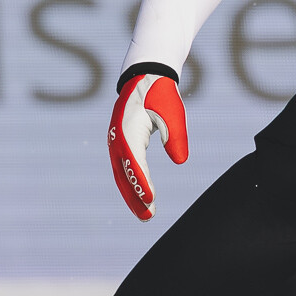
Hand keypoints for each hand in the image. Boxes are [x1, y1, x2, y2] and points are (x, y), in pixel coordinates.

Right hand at [107, 71, 188, 220]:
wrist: (145, 77)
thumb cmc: (161, 94)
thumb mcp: (173, 112)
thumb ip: (176, 136)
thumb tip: (180, 161)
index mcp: (129, 129)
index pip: (135, 161)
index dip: (142, 182)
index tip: (151, 199)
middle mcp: (117, 138)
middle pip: (124, 173)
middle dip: (135, 197)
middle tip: (148, 217)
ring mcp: (115, 141)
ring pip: (121, 174)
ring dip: (132, 194)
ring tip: (145, 214)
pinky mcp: (119, 144)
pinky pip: (123, 168)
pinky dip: (130, 183)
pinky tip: (141, 197)